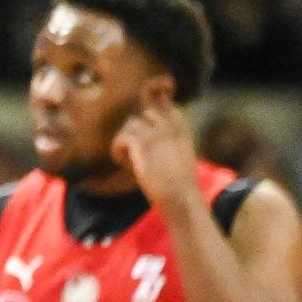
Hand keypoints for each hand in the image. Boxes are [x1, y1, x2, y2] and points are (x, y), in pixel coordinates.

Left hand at [111, 90, 199, 210]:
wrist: (181, 198)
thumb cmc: (179, 185)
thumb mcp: (179, 157)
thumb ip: (166, 143)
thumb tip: (145, 138)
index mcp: (183, 130)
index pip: (168, 105)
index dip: (155, 103)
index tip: (148, 110)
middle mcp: (170, 127)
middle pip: (144, 114)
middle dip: (136, 130)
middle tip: (136, 152)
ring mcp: (156, 134)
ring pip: (130, 125)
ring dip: (126, 141)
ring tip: (131, 161)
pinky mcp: (141, 144)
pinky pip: (121, 139)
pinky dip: (118, 152)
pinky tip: (124, 164)